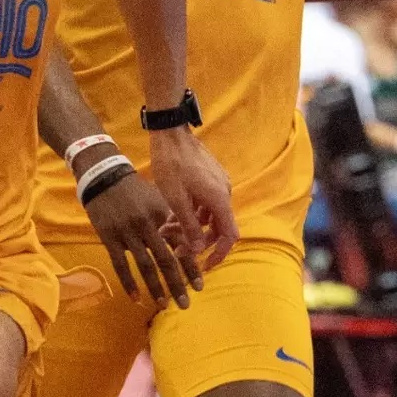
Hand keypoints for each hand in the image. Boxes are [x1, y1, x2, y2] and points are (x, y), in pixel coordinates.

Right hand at [83, 172, 197, 308]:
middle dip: (177, 284)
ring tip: (163, 305)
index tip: (199, 285)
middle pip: (165, 259)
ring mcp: (127, 232)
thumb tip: (190, 244)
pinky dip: (128, 282)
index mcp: (162, 216)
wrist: (104, 177)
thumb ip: (173, 221)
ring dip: (155, 287)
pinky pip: (120, 264)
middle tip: (186, 304)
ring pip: (144, 265)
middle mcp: (147, 225)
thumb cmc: (136, 190)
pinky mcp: (109, 237)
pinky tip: (136, 298)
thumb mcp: (159, 199)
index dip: (190, 266)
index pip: (181, 245)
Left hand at [148, 128, 236, 271]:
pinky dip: (190, 212)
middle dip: (196, 240)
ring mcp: (217, 184)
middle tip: (175, 248)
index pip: (230, 235)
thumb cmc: (171, 164)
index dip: (219, 253)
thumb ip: (189, 225)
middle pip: (217, 227)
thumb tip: (198, 249)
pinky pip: (203, 203)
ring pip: (207, 215)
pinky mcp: (208, 178)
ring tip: (166, 230)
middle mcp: (223, 192)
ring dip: (189, 226)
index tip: (205, 265)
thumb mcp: (176, 199)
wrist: (170, 131)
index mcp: (219, 199)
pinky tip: (170, 217)